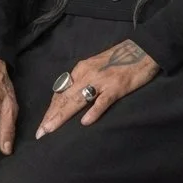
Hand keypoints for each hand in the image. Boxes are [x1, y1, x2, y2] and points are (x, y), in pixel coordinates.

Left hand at [36, 39, 159, 137]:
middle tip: (41, 132)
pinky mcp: (116, 87)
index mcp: (81, 69)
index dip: (51, 108)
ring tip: (51, 129)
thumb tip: (70, 96)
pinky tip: (85, 122)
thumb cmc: (118, 60)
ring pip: (78, 100)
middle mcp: (87, 74)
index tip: (43, 123)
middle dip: (51, 116)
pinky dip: (93, 111)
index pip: (61, 91)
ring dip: (63, 115)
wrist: (142, 50)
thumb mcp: (95, 67)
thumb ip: (83, 79)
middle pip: (65, 98)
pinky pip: (103, 101)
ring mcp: (101, 81)